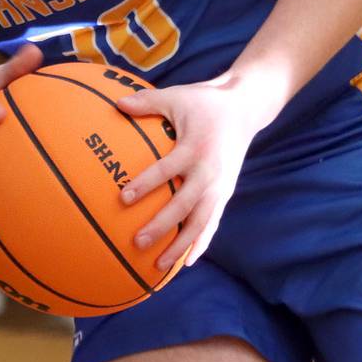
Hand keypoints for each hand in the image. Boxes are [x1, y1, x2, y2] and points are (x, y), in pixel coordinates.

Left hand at [113, 72, 274, 270]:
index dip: (146, 184)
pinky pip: (212, 223)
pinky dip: (200, 243)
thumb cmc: (205, 102)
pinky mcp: (226, 193)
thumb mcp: (177, 96)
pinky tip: (186, 262)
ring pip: (200, 222)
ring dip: (181, 245)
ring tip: (159, 265)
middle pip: (185, 205)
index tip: (123, 198)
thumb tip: (116, 104)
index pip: (167, 169)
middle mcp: (210, 172)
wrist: (245, 109)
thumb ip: (147, 102)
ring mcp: (221, 186)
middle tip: (137, 242)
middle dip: (162, 226)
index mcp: (196, 148)